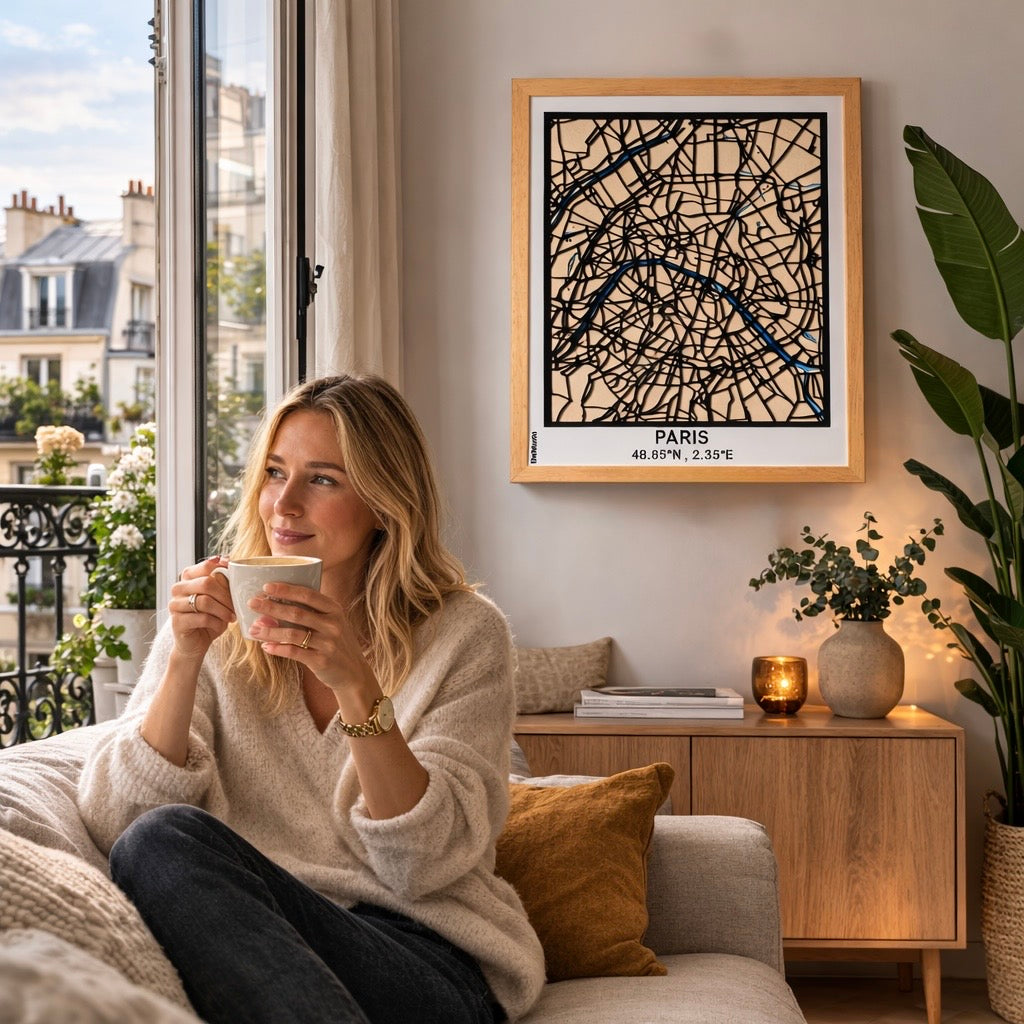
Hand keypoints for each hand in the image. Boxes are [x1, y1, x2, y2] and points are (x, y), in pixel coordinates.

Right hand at [170, 556, 235, 660]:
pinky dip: (216, 622)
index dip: (220, 565)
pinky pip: (202, 618)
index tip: (232, 567)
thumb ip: (223, 584)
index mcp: (188, 578)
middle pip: (206, 583)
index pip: (204, 566)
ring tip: (231, 617)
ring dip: (223, 610)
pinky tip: (220, 626)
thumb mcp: (219, 600)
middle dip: (226, 595)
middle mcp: (178, 589)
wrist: (195, 644)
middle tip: (235, 606)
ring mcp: (175, 605)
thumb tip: (233, 568)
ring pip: (205, 601)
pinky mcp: (177, 622)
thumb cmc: (209, 618)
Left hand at [246, 583, 377, 694]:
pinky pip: (294, 652)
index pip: (308, 595)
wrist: (354, 672)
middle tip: (252, 603)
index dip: (286, 590)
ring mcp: (328, 643)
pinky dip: (277, 649)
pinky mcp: (321, 661)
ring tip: (253, 629)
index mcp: (334, 610)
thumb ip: (307, 615)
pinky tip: (266, 647)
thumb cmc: (336, 643)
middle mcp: (332, 624)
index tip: (266, 587)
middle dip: (271, 607)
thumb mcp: (330, 623)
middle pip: (297, 613)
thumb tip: (269, 612)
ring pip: (292, 634)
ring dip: (269, 631)